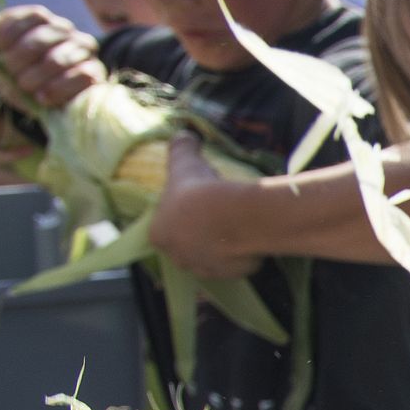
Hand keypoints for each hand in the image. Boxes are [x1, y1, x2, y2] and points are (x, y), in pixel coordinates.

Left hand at [0, 7, 103, 111]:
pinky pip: (83, 76)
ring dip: (38, 76)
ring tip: (26, 87)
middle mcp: (66, 31)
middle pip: (46, 38)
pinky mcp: (94, 74)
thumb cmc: (10, 72)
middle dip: (22, 59)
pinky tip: (43, 97)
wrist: (35, 99)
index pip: (35, 16)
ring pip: (61, 59)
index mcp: (42, 20)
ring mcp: (83, 52)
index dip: (14, 33)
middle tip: (11, 74)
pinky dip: (59, 87)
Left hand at [148, 136, 262, 279]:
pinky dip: (242, 256)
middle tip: (215, 218)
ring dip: (220, 248)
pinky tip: (250, 238)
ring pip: (211, 259)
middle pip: (186, 248)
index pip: (164, 229)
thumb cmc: (199, 190)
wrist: (232, 214)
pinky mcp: (232, 274)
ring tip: (235, 228)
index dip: (179, 217)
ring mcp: (205, 269)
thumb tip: (182, 134)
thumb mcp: (186, 162)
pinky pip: (236, 265)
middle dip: (198, 237)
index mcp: (159, 234)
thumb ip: (181, 148)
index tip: (194, 206)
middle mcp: (178, 257)